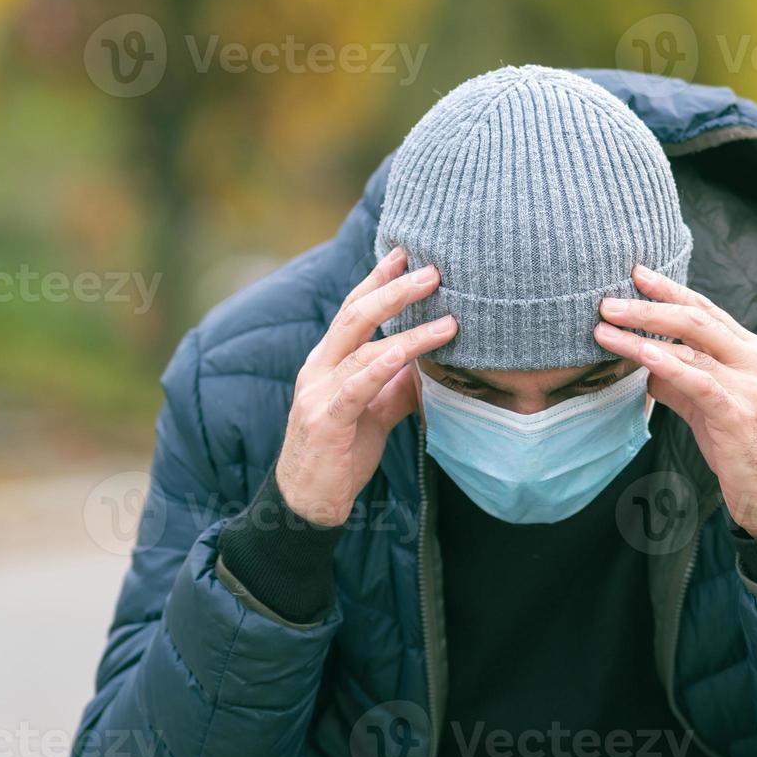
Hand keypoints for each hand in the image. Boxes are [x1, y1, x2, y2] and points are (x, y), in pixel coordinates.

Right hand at [275, 247, 456, 524]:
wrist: (307, 503)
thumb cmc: (341, 452)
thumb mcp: (376, 410)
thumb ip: (398, 384)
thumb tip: (433, 362)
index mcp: (328, 361)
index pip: (353, 309)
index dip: (378, 280)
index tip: (406, 254)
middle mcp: (319, 368)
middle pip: (356, 315)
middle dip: (395, 289)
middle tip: (433, 270)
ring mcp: (318, 393)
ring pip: (364, 348)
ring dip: (409, 330)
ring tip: (449, 317)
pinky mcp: (327, 420)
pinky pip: (357, 387)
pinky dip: (385, 366)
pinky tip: (409, 354)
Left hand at [594, 266, 756, 537]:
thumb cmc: (743, 448)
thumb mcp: (710, 406)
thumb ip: (680, 381)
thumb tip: (642, 363)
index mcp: (748, 350)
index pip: (704, 309)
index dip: (669, 289)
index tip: (635, 273)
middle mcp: (752, 359)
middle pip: (695, 318)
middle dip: (649, 305)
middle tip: (608, 301)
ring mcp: (749, 384)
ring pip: (691, 346)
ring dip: (642, 335)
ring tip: (605, 329)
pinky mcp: (738, 413)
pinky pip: (698, 381)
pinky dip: (668, 364)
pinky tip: (642, 354)